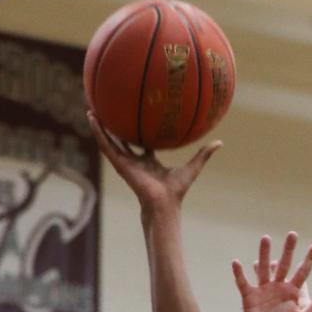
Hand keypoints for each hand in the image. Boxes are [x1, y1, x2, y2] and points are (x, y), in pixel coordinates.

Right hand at [87, 111, 219, 210]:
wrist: (163, 203)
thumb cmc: (176, 190)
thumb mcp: (192, 167)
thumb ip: (203, 155)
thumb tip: (219, 142)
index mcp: (149, 161)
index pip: (143, 142)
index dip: (139, 130)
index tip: (136, 116)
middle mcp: (135, 160)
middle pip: (123, 139)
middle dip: (116, 126)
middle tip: (111, 108)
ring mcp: (125, 162)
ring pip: (110, 140)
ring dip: (101, 126)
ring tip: (92, 109)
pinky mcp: (118, 163)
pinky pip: (105, 145)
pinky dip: (98, 132)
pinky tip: (92, 118)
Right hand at [232, 233, 311, 311]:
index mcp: (292, 293)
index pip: (302, 273)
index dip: (309, 260)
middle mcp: (278, 289)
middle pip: (284, 265)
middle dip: (289, 250)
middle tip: (293, 234)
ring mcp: (263, 292)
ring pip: (264, 269)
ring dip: (265, 254)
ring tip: (266, 238)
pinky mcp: (249, 298)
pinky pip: (243, 283)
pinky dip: (239, 274)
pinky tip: (236, 262)